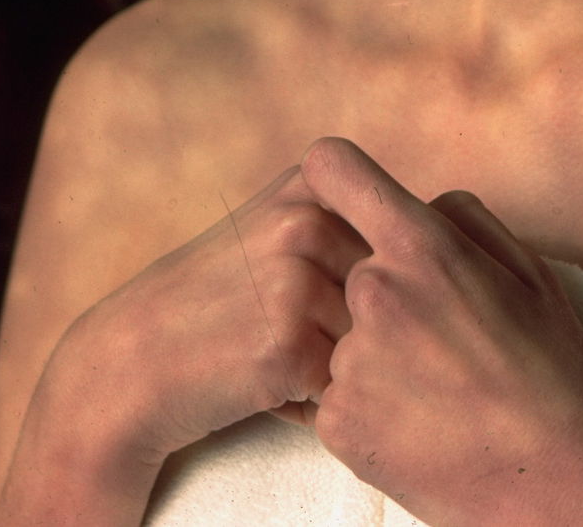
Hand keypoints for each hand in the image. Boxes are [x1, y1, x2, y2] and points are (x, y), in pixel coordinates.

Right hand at [57, 164, 368, 468]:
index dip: (370, 277)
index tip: (310, 287)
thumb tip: (448, 232)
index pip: (396, 239)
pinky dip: (314, 397)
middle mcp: (306, 221)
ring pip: (370, 339)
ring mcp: (296, 280)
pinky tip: (266, 382)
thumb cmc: (219, 297)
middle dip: (355, 326)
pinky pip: (341, 384)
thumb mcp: (275, 225)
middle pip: (387, 292)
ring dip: (339, 364)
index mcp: (310, 184)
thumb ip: (346, 215)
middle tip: (285, 329)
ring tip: (275, 352)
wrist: (134, 357)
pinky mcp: (288, 344)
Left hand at [300, 138, 582, 526]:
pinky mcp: (337, 425)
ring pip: (344, 334)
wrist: (562, 483)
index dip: (335, 179)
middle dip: (382, 290)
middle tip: (437, 335)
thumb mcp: (525, 267)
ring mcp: (350, 364)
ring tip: (436, 388)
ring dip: (376, 352)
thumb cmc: (554, 369)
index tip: (347, 199)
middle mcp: (373, 295)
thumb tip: (414, 203)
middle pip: (346, 267)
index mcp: (419, 246)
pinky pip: (337, 392)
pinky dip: (369, 405)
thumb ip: (458, 215)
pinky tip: (420, 422)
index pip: (331, 169)